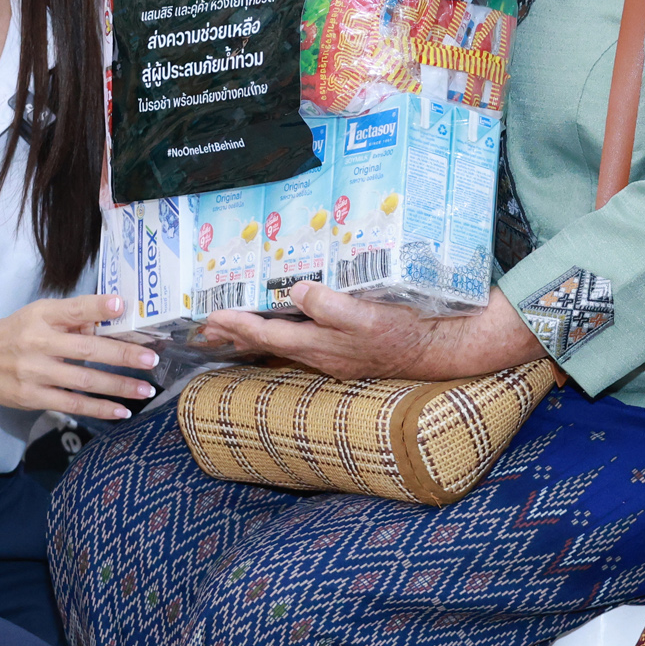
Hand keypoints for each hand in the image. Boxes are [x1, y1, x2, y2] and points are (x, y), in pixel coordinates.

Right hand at [0, 295, 161, 420]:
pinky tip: (121, 411)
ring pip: (84, 381)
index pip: (73, 309)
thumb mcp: (35, 315)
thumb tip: (108, 320)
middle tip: (151, 359)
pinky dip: (99, 408)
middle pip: (86, 349)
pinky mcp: (32, 398)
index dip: (98, 307)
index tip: (123, 304)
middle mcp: (37, 342)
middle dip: (122, 354)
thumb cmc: (11, 334)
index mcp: (40, 316)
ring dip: (118, 386)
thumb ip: (69, 318)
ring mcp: (34, 373)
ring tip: (145, 389)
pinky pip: (72, 404)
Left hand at [202, 283, 545, 380]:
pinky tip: (282, 324)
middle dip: (235, 334)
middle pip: (267, 344)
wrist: (439, 347)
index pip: (266, 334)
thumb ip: (327, 304)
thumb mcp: (365, 314)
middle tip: (205, 326)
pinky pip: (302, 340)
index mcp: (318, 345)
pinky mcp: (346, 349)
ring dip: (255, 335)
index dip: (236, 324)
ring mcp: (332, 354)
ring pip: (283, 344)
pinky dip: (281, 332)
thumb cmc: (403, 330)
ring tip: (230, 327)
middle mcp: (319, 354)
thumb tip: (293, 291)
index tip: (210, 315)